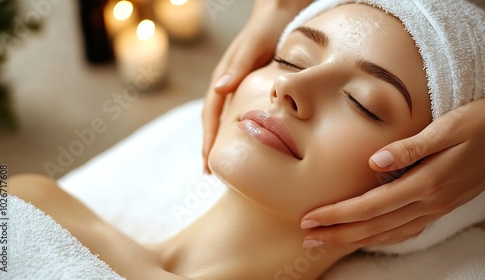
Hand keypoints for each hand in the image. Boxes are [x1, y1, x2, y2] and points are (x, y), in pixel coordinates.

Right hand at [202, 0, 310, 172]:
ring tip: (219, 162)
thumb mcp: (254, 46)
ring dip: (218, 140)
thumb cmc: (267, 28)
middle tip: (208, 172)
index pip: (211, 114)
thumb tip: (219, 90)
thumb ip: (238, 66)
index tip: (207, 162)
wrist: (277, 13)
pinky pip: (234, 111)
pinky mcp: (246, 85)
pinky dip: (232, 129)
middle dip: (208, 145)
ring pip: (222, 117)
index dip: (208, 139)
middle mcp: (226, 83)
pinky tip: (240, 140)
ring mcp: (235, 84)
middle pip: (212, 120)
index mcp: (224, 77)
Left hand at [301, 98, 484, 247]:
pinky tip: (368, 238)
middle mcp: (430, 202)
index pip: (371, 205)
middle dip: (338, 234)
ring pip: (390, 233)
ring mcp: (437, 208)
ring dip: (356, 239)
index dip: (338, 214)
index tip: (310, 218)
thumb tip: (375, 161)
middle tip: (308, 238)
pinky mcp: (442, 206)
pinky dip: (383, 238)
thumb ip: (411, 147)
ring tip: (327, 241)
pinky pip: (407, 230)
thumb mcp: (447, 127)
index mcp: (427, 182)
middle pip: (375, 226)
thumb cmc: (479, 123)